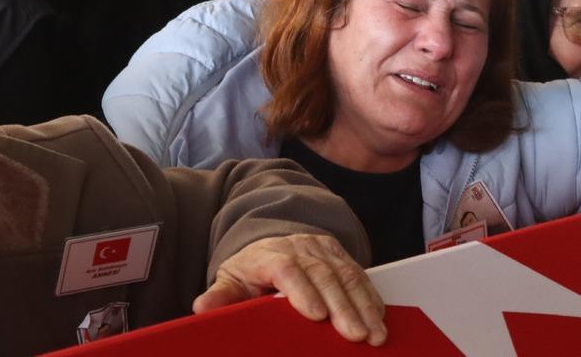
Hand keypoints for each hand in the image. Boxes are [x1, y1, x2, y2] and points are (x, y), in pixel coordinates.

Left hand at [192, 234, 386, 345]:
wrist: (268, 246)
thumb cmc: (251, 271)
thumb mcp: (230, 281)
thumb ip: (220, 297)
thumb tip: (202, 308)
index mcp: (268, 254)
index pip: (286, 268)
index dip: (302, 290)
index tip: (314, 314)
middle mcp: (298, 247)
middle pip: (322, 274)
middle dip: (341, 306)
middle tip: (353, 334)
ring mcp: (321, 249)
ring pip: (346, 274)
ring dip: (362, 305)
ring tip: (373, 333)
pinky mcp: (339, 254)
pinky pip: (359, 274)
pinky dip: (371, 298)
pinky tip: (378, 318)